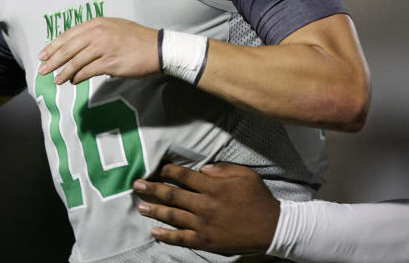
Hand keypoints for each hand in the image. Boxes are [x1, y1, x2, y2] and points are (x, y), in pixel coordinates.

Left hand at [37, 17, 158, 84]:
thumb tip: (78, 46)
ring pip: (75, 61)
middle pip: (68, 48)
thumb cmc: (137, 38)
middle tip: (42, 69)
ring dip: (63, 72)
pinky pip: (87, 72)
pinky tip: (72, 81)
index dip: (54, 46)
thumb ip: (96, 33)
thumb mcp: (114, 27)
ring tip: (56, 80)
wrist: (157, 48)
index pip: (69, 35)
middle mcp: (98, 33)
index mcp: (97, 23)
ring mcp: (103, 47)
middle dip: (53, 60)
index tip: (43, 54)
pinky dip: (77, 78)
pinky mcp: (110, 62)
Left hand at [133, 163, 279, 254]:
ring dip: (154, 210)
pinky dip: (166, 234)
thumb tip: (203, 168)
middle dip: (152, 188)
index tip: (158, 168)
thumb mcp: (245, 175)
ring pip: (173, 215)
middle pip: (172, 194)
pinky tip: (154, 231)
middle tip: (136, 184)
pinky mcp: (205, 240)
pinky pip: (181, 237)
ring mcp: (203, 224)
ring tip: (139, 206)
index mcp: (213, 186)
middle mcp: (204, 204)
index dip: (168, 170)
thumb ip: (222, 169)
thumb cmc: (259, 198)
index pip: (184, 175)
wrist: (272, 227)